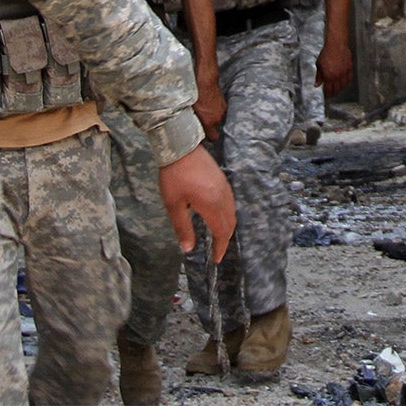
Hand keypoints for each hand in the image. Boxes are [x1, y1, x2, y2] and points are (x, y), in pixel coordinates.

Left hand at [158, 145, 234, 260]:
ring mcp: (224, 187)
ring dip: (227, 227)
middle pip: (230, 224)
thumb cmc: (174, 176)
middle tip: (217, 250)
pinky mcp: (222, 179)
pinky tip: (218, 215)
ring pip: (232, 212)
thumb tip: (187, 249)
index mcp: (211, 205)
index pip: (222, 232)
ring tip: (218, 236)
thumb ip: (182, 228)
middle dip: (225, 240)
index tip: (216, 259)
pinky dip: (227, 214)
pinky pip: (230, 202)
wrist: (180, 145)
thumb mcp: (173, 204)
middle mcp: (222, 197)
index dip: (220, 248)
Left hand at [193, 67, 227, 138]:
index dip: (209, 137)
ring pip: (217, 117)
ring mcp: (222, 110)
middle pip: (214, 126)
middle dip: (208, 124)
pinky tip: (208, 102)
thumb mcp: (190, 110)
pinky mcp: (223, 102)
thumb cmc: (195, 94)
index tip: (204, 135)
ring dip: (212, 115)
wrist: (205, 80)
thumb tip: (187, 126)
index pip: (214, 138)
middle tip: (200, 118)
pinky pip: (219, 109)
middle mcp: (217, 118)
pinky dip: (215, 108)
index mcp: (209, 122)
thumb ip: (192, 121)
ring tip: (204, 109)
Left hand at [315, 38, 353, 97]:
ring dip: (340, 89)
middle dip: (333, 93)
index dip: (327, 95)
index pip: (328, 90)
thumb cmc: (326, 53)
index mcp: (328, 76)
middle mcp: (337, 76)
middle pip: (336, 89)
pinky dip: (347, 82)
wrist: (336, 44)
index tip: (327, 97)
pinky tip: (344, 82)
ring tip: (338, 89)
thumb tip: (316, 85)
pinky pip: (349, 79)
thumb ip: (318, 76)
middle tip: (332, 94)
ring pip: (344, 86)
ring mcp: (344, 73)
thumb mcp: (319, 65)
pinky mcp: (349, 69)